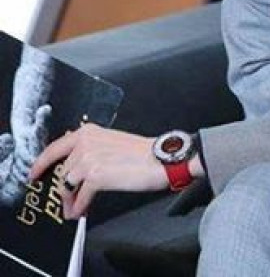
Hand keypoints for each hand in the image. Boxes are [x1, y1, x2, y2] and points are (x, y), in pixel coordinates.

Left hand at [28, 124, 168, 218]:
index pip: (55, 147)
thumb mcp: (112, 142)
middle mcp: (86, 142)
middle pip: (63, 171)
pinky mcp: (95, 176)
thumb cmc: (143, 152)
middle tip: (68, 202)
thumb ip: (91, 149)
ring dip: (70, 201)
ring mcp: (89, 158)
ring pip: (67, 186)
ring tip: (76, 209)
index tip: (36, 173)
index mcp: (90, 132)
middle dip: (64, 190)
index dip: (42, 163)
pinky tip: (82, 211)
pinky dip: (78, 208)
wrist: (161, 159)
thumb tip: (75, 170)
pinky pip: (78, 198)